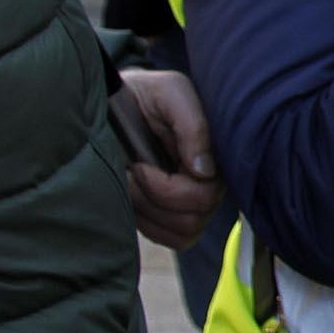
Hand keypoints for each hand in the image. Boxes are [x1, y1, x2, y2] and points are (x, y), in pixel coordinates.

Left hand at [116, 69, 221, 249]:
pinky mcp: (176, 216)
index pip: (205, 194)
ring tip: (131, 182)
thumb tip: (204, 170)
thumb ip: (192, 124)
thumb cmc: (146, 94)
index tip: (140, 166)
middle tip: (132, 172)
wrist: (117, 101)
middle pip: (195, 218)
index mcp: (216, 154)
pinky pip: (174, 239)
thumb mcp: (169, 92)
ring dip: (149, 211)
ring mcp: (194, 201)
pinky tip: (135, 199)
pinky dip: (150, 224)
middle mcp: (211, 181)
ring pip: (185, 232)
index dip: (168, 189)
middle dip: (154, 197)